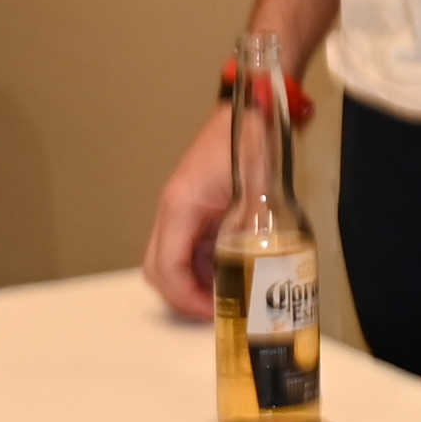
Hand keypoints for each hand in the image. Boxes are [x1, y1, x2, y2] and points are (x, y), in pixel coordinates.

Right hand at [139, 95, 241, 319]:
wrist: (253, 107)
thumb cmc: (251, 140)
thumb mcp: (258, 187)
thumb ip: (254, 228)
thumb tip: (261, 274)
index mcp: (179, 206)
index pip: (167, 269)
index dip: (189, 300)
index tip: (217, 314)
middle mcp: (173, 210)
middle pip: (159, 269)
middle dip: (184, 298)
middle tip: (220, 313)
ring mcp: (182, 209)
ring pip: (171, 261)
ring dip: (194, 284)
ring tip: (230, 297)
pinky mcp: (195, 208)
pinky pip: (189, 247)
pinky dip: (204, 267)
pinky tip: (234, 272)